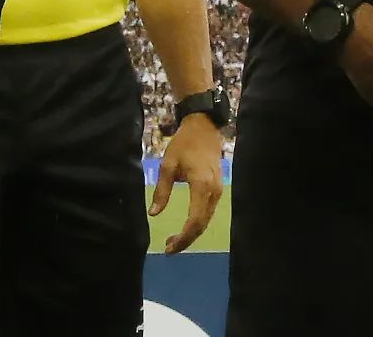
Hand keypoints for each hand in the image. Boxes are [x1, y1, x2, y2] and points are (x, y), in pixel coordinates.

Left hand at [149, 112, 224, 253]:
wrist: (204, 125)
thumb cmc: (184, 143)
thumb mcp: (168, 165)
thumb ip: (162, 191)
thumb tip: (153, 214)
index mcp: (201, 185)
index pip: (194, 221)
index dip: (182, 239)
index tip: (168, 248)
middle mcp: (213, 190)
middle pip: (202, 224)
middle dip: (186, 239)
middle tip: (168, 248)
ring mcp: (218, 188)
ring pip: (207, 219)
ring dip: (192, 232)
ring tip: (174, 239)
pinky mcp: (218, 186)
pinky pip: (209, 211)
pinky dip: (198, 222)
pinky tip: (186, 225)